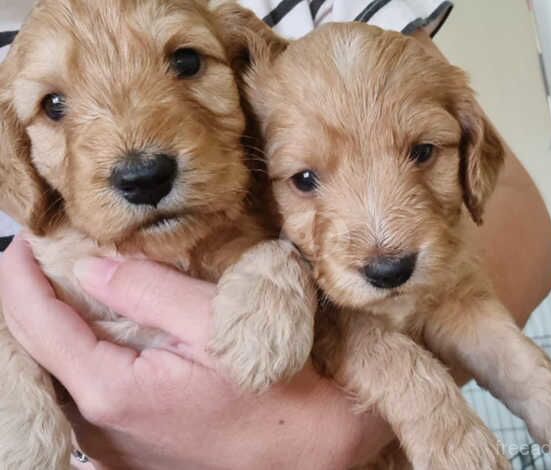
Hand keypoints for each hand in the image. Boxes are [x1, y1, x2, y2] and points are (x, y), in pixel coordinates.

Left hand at [0, 237, 391, 469]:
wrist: (313, 449)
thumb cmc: (276, 385)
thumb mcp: (216, 323)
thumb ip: (147, 290)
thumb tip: (91, 269)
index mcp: (112, 390)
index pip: (38, 324)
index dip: (20, 277)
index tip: (23, 242)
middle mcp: (100, 427)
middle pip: (39, 352)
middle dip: (32, 300)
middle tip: (42, 258)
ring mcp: (114, 446)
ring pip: (60, 377)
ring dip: (56, 330)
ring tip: (69, 290)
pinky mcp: (133, 450)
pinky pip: (85, 397)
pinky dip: (80, 358)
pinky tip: (103, 335)